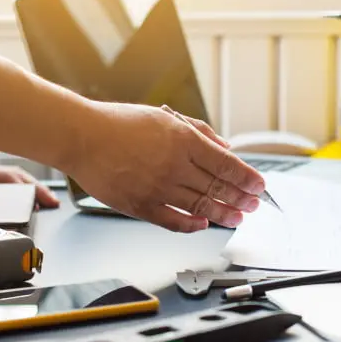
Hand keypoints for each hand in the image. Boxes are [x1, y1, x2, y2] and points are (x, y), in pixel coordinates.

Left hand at [0, 154, 59, 207]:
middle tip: (52, 204)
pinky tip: (24, 199)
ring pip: (10, 179)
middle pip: (14, 178)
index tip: (42, 200)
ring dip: (29, 189)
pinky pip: (1, 182)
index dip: (27, 189)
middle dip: (36, 189)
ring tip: (45, 202)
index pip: (6, 179)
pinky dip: (16, 189)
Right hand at [65, 102, 265, 231]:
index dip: (247, 179)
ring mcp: (158, 188)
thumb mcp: (164, 116)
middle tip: (253, 205)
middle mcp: (174, 165)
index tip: (258, 186)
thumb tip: (225, 148)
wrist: (82, 137)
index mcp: (183, 140)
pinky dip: (191, 225)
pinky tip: (203, 224)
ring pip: (201, 207)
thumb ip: (198, 132)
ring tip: (236, 217)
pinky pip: (173, 221)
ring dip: (223, 213)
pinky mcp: (140, 205)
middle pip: (218, 188)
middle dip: (241, 198)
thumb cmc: (119, 124)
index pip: (227, 165)